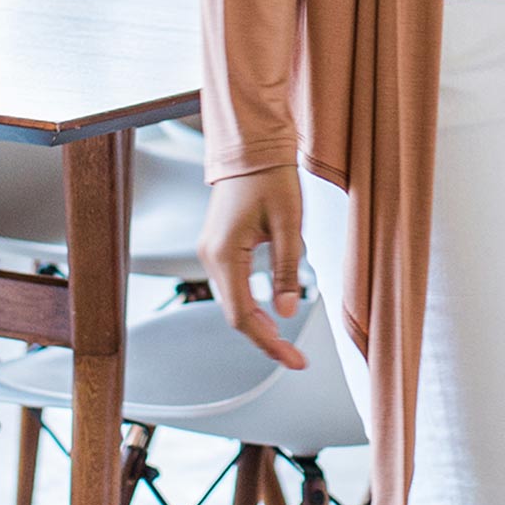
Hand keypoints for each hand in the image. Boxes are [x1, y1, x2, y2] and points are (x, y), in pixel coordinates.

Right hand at [198, 165, 308, 367]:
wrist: (250, 144)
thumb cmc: (271, 176)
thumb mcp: (288, 223)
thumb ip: (286, 269)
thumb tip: (286, 313)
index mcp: (224, 255)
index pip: (243, 316)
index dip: (269, 343)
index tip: (294, 360)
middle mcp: (210, 257)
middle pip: (234, 313)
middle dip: (264, 338)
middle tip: (294, 357)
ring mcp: (210, 251)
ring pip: (231, 300)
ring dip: (256, 322)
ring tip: (284, 340)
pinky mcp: (217, 245)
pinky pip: (231, 284)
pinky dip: (249, 302)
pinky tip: (267, 310)